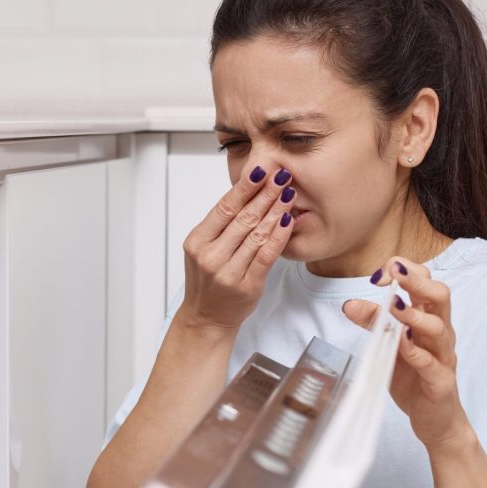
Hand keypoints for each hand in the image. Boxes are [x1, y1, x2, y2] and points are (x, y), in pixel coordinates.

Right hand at [179, 165, 295, 332]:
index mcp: (197, 242)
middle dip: (265, 194)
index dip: (244, 188)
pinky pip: (266, 255)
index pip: (224, 207)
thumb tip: (247, 192)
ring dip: (276, 210)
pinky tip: (288, 220)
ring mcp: (228, 272)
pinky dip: (279, 236)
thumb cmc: (208, 281)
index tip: (261, 170)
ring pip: (257, 234)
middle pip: (243, 218)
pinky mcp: (246, 286)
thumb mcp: (204, 250)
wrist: (206, 317)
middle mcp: (210, 256)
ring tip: (289, 193)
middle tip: (282, 175)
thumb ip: (221, 226)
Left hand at [341, 256, 472, 450]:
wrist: (436, 420)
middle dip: (417, 281)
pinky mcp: (441, 381)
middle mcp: (440, 334)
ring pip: (438, 328)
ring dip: (415, 315)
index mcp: (429, 320)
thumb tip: (349, 304)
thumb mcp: (388, 347)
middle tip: (395, 272)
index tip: (382, 271)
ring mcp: (443, 357)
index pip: (426, 284)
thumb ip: (374, 324)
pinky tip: (401, 344)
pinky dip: (416, 352)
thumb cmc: (414, 379)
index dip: (407, 271)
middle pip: (440, 297)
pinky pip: (432, 364)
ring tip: (395, 307)